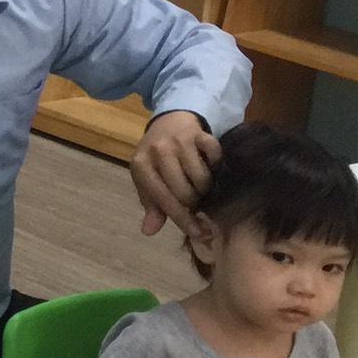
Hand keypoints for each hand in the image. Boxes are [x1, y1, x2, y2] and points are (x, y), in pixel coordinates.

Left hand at [131, 111, 217, 238]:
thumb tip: (149, 231)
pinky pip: (215, 156)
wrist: (169, 123)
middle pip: (184, 191)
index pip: (163, 199)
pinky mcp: (199, 133)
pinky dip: (216, 165)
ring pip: (201, 177)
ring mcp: (179, 140)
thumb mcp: (148, 181)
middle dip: (195, 204)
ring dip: (206, 187)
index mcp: (140, 165)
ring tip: (203, 188)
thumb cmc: (157, 159)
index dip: (182, 219)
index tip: (198, 233)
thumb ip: (151, 206)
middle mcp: (159, 151)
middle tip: (199, 205)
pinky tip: (212, 168)